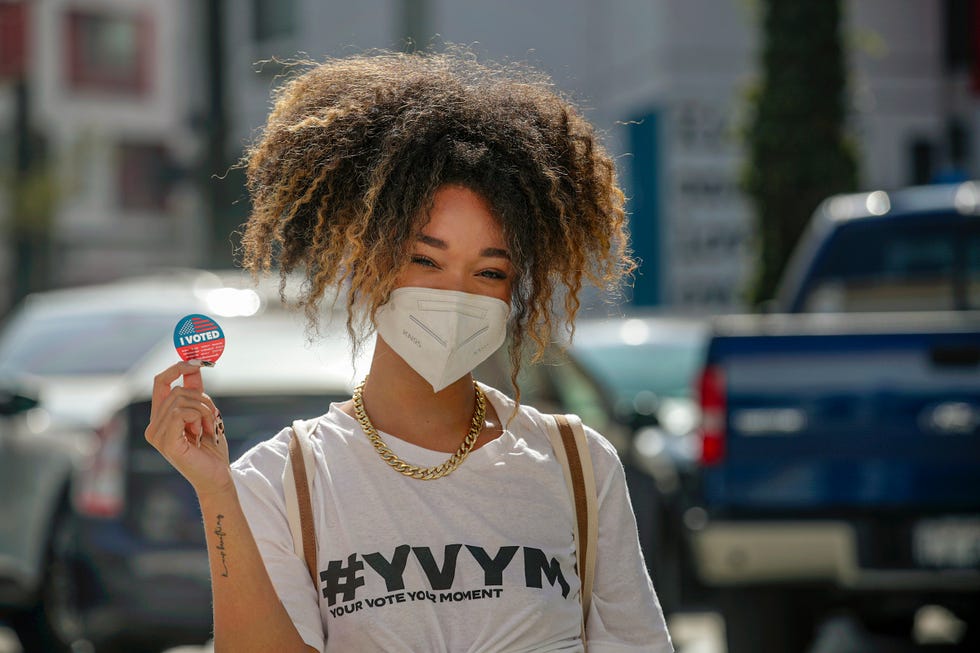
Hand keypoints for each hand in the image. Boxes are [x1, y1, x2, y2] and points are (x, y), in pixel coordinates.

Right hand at [144, 360, 232, 497]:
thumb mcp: (205, 412)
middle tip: (213, 417)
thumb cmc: (211, 447)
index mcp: (159, 418)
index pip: (160, 382)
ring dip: (204, 410)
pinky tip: (203, 433)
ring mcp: (156, 435)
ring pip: (181, 399)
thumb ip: (196, 390)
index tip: (200, 361)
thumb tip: (194, 364)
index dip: (178, 367)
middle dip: (202, 399)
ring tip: (209, 429)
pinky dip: (198, 417)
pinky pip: (180, 413)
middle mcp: (153, 426)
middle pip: (177, 389)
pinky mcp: (165, 442)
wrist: (217, 476)